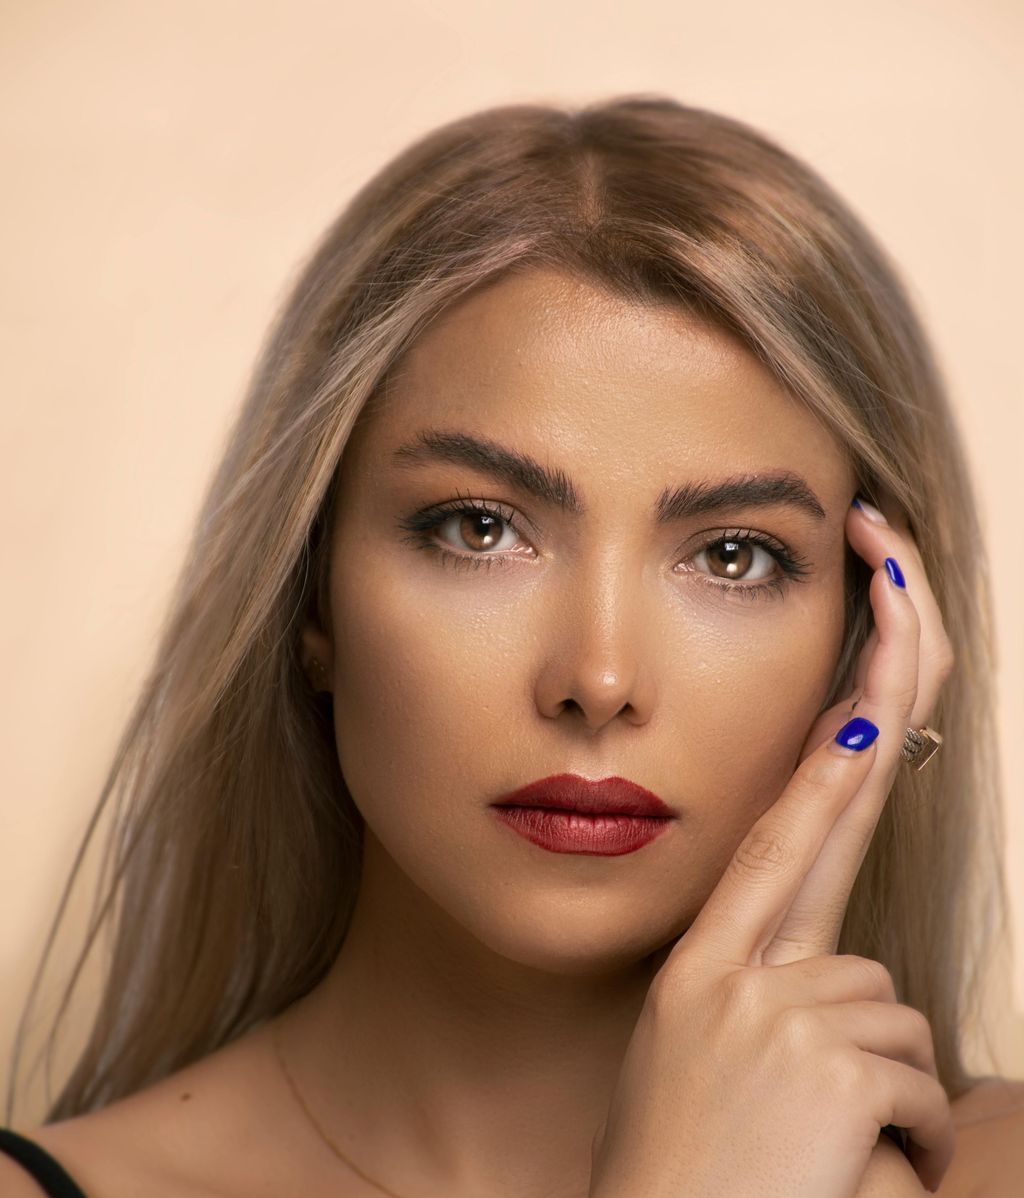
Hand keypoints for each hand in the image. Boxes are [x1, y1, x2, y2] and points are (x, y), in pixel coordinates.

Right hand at [588, 496, 955, 1197]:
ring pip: (896, 1009)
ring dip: (882, 1086)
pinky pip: (914, 1080)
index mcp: (710, 954)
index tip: (858, 629)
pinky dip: (897, 1141)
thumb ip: (777, 994)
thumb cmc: (689, 1166)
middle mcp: (739, 958)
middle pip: (838, 794)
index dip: (827, 717)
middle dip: (884, 672)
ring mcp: (777, 1000)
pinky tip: (836, 1173)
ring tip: (816, 1152)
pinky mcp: (826, 1057)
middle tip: (899, 564)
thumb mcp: (713, 1060)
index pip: (787, 811)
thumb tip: (863, 978)